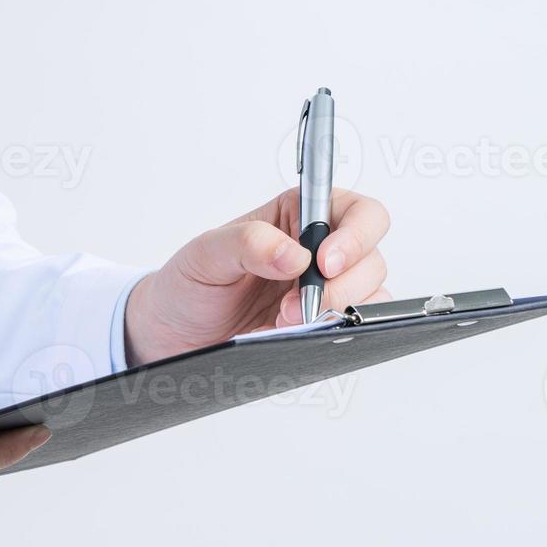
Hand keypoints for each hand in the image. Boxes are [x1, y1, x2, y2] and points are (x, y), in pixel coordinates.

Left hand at [124, 188, 389, 364]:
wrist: (175, 334)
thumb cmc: (189, 284)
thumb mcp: (205, 254)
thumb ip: (248, 243)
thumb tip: (295, 254)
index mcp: (297, 214)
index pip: (357, 211)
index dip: (354, 236)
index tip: (323, 264)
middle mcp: (320, 247)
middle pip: (370, 257)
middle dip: (339, 285)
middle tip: (296, 305)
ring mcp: (326, 288)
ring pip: (372, 294)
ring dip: (336, 310)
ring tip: (286, 320)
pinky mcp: (324, 324)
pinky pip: (357, 326)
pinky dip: (335, 332)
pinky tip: (298, 334)